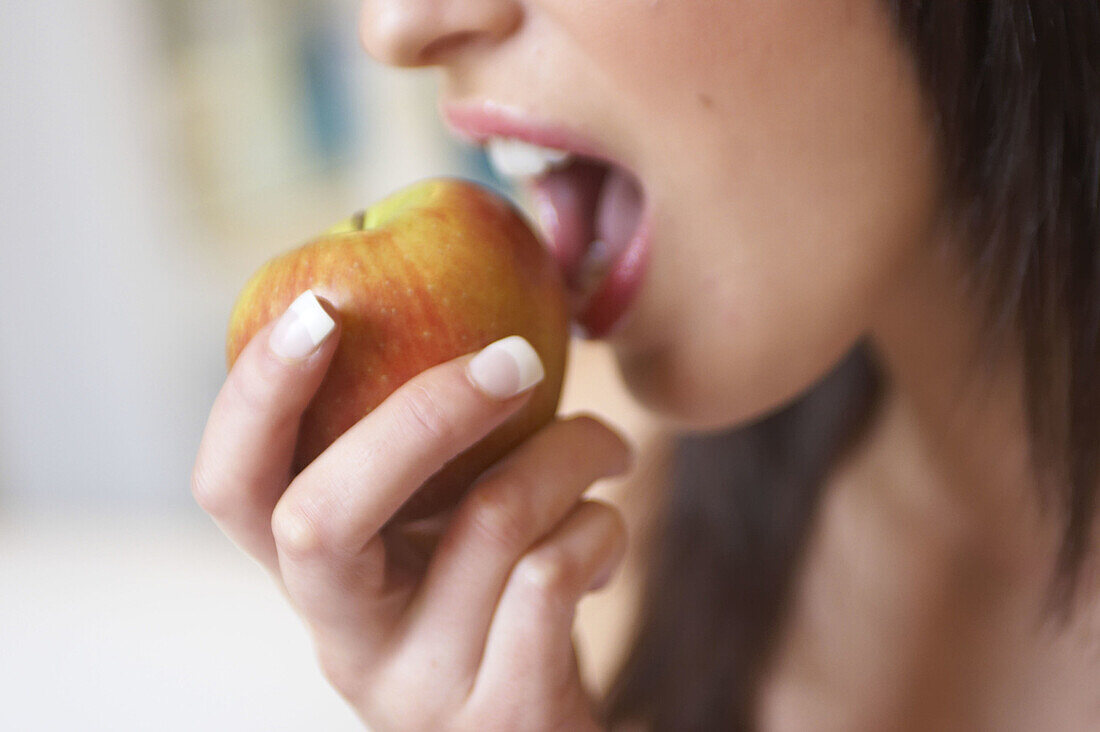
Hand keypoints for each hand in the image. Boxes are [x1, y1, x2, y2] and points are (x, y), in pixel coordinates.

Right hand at [192, 291, 630, 730]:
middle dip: (424, 411)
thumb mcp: (442, 533)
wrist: (547, 731)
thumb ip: (429, 453)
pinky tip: (605, 526)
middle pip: (319, 516)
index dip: (256, 396)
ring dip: (568, 450)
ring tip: (605, 446)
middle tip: (514, 356)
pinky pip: (553, 572)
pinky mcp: (502, 714)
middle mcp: (342, 640)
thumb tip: (470, 301)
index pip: (229, 488)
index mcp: (315, 577)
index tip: (321, 306)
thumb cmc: (500, 603)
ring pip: (486, 521)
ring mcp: (418, 687)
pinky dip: (599, 521)